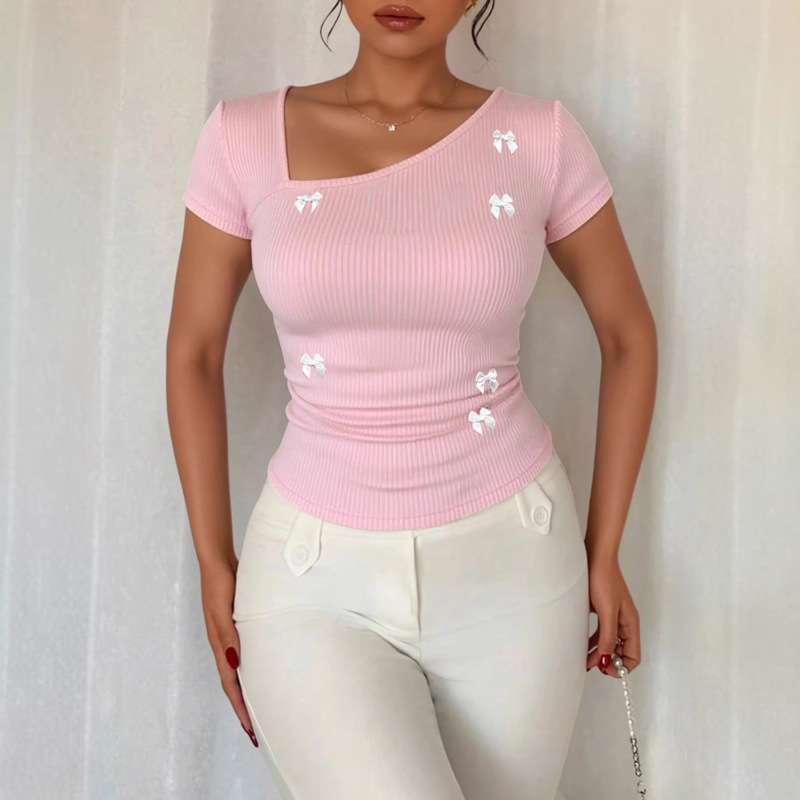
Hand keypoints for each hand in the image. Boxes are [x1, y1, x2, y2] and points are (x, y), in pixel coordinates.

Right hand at [199, 559, 257, 746]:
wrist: (218, 562)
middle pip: (234, 684)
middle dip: (244, 708)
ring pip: (239, 670)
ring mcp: (230, 636)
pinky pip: (245, 654)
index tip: (250, 730)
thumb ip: (228, 635)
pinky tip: (263, 669)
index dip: (240, 708)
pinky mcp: (237, 626)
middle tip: (258, 731)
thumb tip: (233, 664)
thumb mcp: (222, 610)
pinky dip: (252, 668)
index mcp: (220, 645)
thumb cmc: (220, 583)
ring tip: (263, 707)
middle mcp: (224, 645)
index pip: (231, 684)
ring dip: (248, 690)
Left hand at [585, 556, 640, 676]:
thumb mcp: (606, 612)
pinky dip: (593, 642)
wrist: (595, 558)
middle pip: (621, 652)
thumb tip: (606, 660)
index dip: (621, 667)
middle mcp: (624, 623)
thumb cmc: (603, 579)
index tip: (606, 669)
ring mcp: (613, 617)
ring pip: (609, 643)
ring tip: (584, 660)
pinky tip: (583, 646)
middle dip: (609, 662)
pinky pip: (600, 633)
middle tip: (593, 666)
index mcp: (630, 624)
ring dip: (599, 653)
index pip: (633, 656)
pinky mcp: (602, 611)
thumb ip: (607, 636)